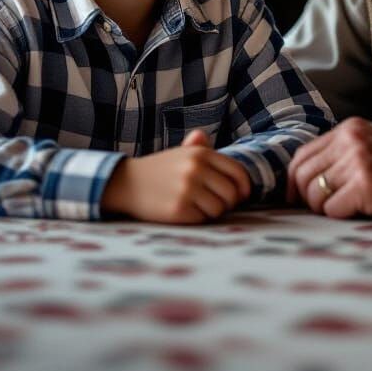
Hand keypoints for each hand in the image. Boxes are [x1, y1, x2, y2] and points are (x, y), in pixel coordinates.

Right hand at [102, 129, 251, 223]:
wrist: (127, 183)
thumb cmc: (161, 169)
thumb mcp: (183, 153)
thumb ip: (205, 151)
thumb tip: (227, 159)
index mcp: (201, 153)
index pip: (237, 172)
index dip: (244, 187)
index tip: (242, 195)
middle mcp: (196, 169)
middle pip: (231, 193)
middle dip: (228, 202)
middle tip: (216, 204)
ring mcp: (187, 189)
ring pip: (219, 209)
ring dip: (212, 212)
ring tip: (198, 207)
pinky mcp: (178, 209)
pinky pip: (202, 219)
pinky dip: (197, 219)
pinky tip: (184, 211)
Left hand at [287, 117, 371, 219]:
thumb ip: (343, 155)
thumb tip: (304, 183)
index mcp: (349, 129)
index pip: (302, 155)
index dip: (294, 182)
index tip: (297, 199)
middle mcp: (349, 140)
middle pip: (302, 176)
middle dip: (307, 199)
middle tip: (325, 211)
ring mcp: (358, 161)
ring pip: (315, 195)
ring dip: (327, 210)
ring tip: (352, 209)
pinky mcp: (367, 184)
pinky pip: (333, 210)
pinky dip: (343, 217)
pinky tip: (366, 212)